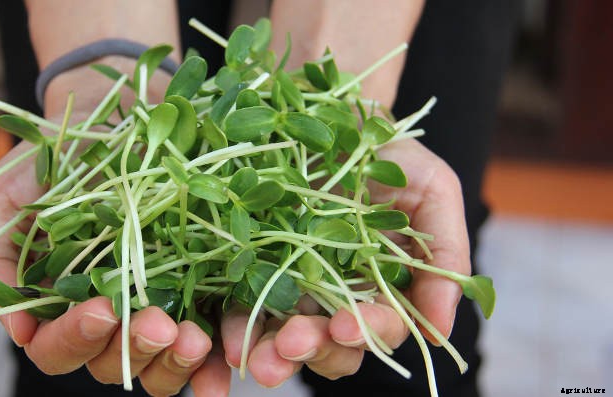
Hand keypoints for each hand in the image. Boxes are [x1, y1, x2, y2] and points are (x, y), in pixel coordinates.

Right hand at [0, 141, 214, 395]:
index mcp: (54, 301)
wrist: (109, 115)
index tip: (101, 308)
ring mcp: (148, 303)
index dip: (74, 338)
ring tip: (193, 336)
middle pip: (110, 362)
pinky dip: (211, 356)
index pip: (56, 348)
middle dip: (131, 348)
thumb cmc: (49, 157)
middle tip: (157, 324)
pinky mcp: (190, 288)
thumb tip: (17, 332)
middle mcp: (103, 311)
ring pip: (157, 361)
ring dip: (174, 360)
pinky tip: (222, 354)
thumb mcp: (2, 197)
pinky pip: (201, 336)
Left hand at [217, 138, 468, 385]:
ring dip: (269, 352)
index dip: (367, 332)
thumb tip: (442, 334)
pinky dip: (235, 324)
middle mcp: (338, 296)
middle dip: (312, 351)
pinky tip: (226, 336)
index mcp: (384, 287)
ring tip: (253, 357)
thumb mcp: (434, 190)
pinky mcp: (253, 265)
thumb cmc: (390, 153)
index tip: (346, 325)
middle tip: (290, 346)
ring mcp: (293, 283)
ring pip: (284, 335)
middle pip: (330, 344)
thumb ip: (446, 254)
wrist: (332, 113)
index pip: (380, 326)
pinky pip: (241, 302)